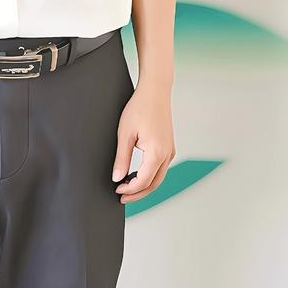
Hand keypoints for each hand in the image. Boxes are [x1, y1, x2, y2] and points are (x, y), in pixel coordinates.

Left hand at [111, 82, 175, 203]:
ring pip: (159, 177)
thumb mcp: (125, 133)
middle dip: (138, 193)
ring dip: (144, 186)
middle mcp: (167, 154)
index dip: (129, 189)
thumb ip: (122, 158)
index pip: (143, 181)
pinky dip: (150, 176)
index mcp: (157, 152)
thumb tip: (117, 177)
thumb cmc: (140, 107)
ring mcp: (170, 151)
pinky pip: (161, 168)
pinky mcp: (169, 147)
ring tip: (127, 188)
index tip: (117, 190)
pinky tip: (137, 174)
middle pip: (154, 184)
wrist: (155, 91)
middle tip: (122, 197)